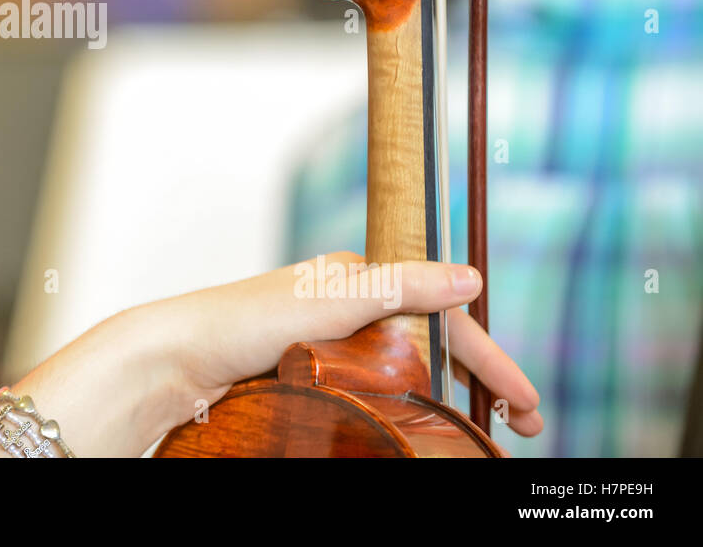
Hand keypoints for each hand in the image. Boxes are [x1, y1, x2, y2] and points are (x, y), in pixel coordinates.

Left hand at [150, 251, 541, 437]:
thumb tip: (470, 277)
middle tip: (525, 423)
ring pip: (409, 368)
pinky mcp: (313, 373)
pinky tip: (422, 424)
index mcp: (358, 279)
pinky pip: (377, 388)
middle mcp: (350, 307)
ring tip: (483, 429)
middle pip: (433, 343)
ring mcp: (333, 343)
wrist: (181, 357)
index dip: (490, 358)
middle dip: (482, 380)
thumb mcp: (333, 298)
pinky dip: (410, 405)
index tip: (526, 401)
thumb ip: (401, 286)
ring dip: (451, 396)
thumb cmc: (246, 320)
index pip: (443, 315)